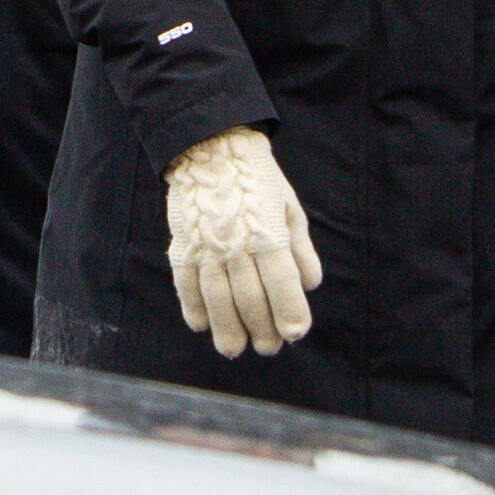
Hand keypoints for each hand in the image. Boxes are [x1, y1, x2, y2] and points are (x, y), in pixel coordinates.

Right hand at [162, 128, 320, 357]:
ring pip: (217, 299)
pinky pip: (186, 284)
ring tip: (235, 349)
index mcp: (268, 234)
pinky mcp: (183, 245)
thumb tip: (311, 284)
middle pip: (250, 299)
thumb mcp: (289, 207)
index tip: (295, 334)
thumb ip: (300, 248)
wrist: (211, 145)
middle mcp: (237, 245)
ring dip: (227, 328)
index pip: (281, 285)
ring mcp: (207, 247)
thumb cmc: (257, 178)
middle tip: (269, 348)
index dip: (289, 313)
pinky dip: (193, 307)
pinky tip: (202, 325)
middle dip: (262, 329)